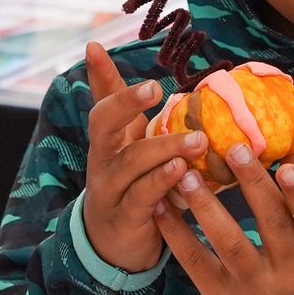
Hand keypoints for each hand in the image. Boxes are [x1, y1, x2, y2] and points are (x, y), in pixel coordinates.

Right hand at [82, 43, 206, 272]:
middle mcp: (103, 160)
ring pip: (130, 163)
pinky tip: (184, 173)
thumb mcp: (125, 142)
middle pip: (103, 126)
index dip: (103, 78)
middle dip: (125, 104)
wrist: (113, 245)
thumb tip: (98, 49)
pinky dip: (162, 184)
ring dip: (163, 149)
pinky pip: (142, 198)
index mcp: (106, 139)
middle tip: (155, 88)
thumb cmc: (126, 183)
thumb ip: (119, 102)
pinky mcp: (125, 218)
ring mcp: (111, 190)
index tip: (103, 49)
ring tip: (196, 140)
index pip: (101, 102)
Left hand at [154, 137, 293, 294]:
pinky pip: (197, 263)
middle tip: (232, 148)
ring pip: (230, 244)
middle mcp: (291, 275)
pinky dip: (178, 234)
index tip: (285, 165)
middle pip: (272, 226)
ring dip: (207, 207)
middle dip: (252, 186)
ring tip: (187, 174)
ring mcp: (255, 290)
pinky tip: (163, 206)